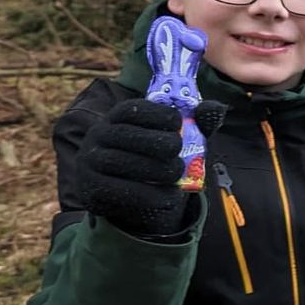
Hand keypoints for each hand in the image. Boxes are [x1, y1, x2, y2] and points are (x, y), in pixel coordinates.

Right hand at [75, 99, 191, 235]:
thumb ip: (193, 123)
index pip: (131, 109)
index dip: (156, 114)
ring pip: (121, 163)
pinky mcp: (91, 188)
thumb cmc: (151, 155)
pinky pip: (120, 191)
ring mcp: (90, 162)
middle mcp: (98, 135)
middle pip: (126, 135)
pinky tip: (171, 197)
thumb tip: (215, 107)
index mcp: (116, 117)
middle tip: (178, 152)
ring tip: (177, 174)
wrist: (124, 193)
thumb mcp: (170, 137)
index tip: (177, 123)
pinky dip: (150, 195)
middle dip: (158, 143)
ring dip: (156, 170)